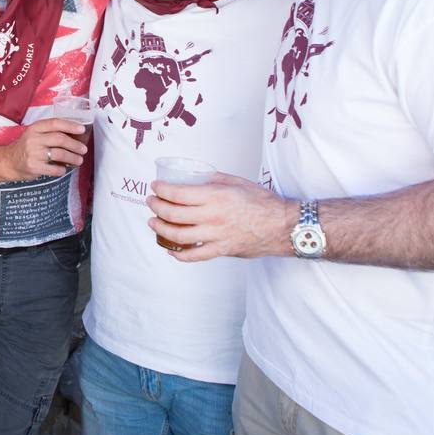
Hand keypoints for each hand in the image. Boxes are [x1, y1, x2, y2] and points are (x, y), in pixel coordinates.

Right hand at [2, 118, 88, 180]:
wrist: (9, 162)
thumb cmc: (26, 147)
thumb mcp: (35, 134)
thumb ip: (50, 133)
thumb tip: (75, 136)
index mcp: (35, 128)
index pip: (55, 123)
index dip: (70, 126)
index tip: (82, 130)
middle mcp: (33, 139)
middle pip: (60, 139)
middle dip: (75, 145)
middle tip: (83, 149)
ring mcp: (33, 153)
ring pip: (59, 154)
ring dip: (73, 158)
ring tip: (79, 160)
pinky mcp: (34, 167)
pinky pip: (54, 169)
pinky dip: (62, 170)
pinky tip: (63, 169)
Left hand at [145, 173, 291, 261]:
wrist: (283, 226)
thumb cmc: (262, 202)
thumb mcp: (237, 182)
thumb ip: (214, 180)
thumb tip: (196, 178)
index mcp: (216, 197)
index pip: (178, 194)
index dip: (161, 191)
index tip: (155, 188)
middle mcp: (213, 217)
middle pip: (173, 215)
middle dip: (156, 208)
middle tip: (151, 203)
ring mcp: (216, 236)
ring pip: (178, 236)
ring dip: (160, 230)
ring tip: (153, 223)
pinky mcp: (221, 250)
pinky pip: (194, 256)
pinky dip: (178, 254)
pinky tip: (170, 249)